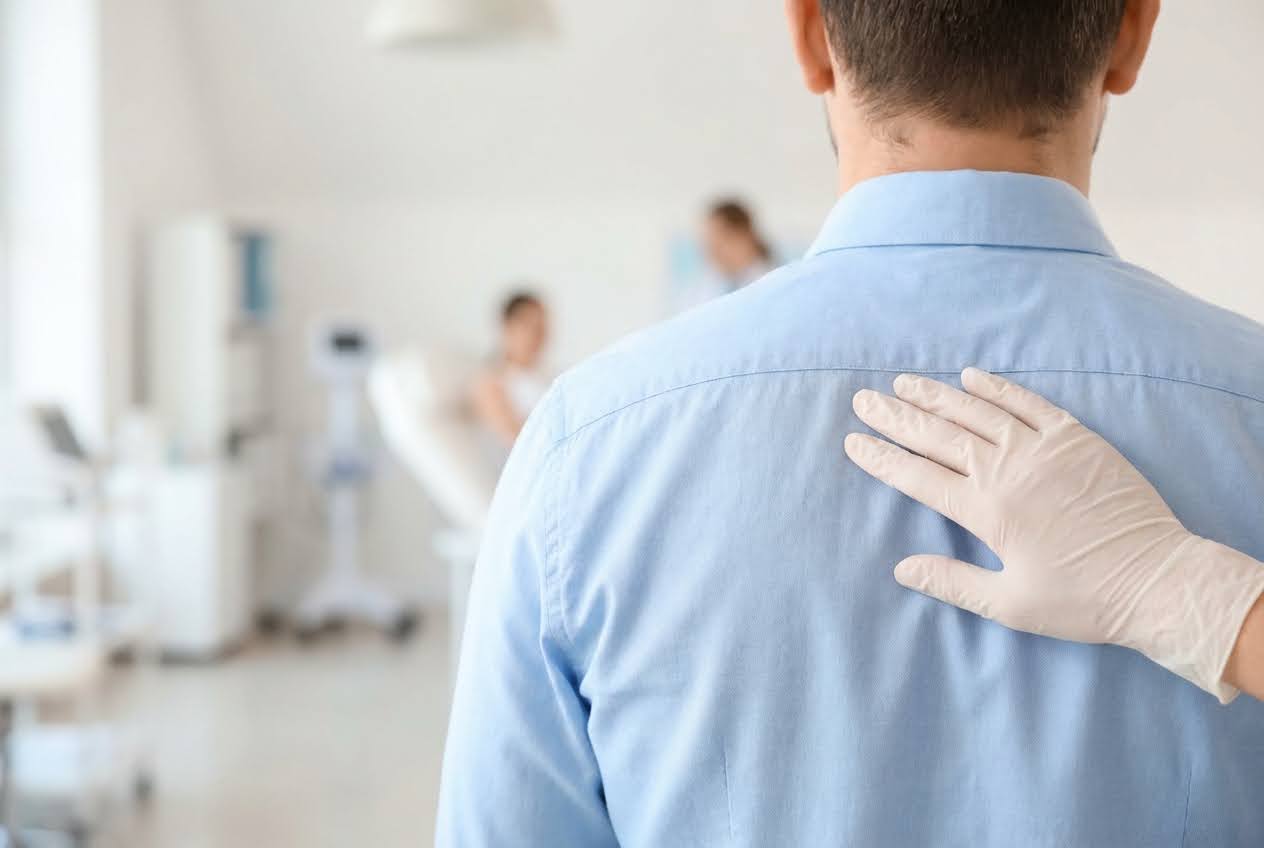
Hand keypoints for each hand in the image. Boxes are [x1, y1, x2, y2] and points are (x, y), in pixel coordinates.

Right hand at [844, 368, 1263, 702]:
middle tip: (863, 399)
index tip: (853, 441)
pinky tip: (970, 377)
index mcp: (987, 512)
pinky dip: (997, 388)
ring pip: (976, 412)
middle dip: (896, 417)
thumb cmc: (1082, 600)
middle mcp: (1007, 471)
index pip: (918, 477)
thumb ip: (952, 582)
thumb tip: (902, 568)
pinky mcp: (1076, 439)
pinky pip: (1028, 403)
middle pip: (938, 436)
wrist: (1157, 580)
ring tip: (903, 382)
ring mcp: (1042, 449)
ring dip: (935, 395)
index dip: (882, 458)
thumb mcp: (1010, 605)